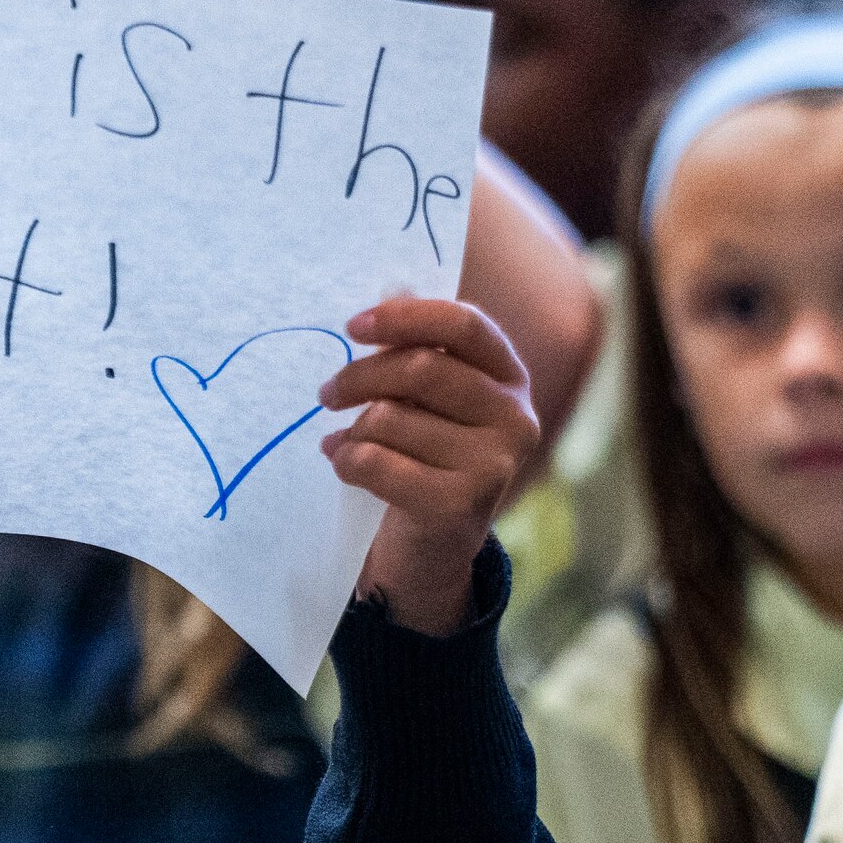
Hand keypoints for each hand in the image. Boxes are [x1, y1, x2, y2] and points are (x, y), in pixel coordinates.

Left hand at [321, 292, 538, 631]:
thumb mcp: (428, 400)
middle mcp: (514, 416)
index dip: (405, 317)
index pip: (464, 326)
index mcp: (509, 376)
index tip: (353, 327)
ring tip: (343, 441)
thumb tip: (386, 298)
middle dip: (359, 377)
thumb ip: (415, 352)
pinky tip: (345, 463)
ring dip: (352, 429)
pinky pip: (377, 463)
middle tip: (327, 394)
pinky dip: (347, 460)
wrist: (434, 544)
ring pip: (391, 418)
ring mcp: (494, 463)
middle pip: (419, 369)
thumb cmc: (425, 454)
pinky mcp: (461, 504)